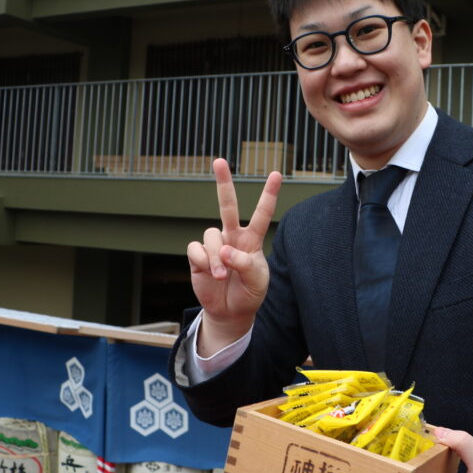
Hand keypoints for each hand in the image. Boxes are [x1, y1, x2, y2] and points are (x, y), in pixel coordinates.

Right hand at [187, 158, 281, 355]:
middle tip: (219, 160)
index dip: (269, 194)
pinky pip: (196, 249)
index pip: (262, 213)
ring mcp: (214, 245)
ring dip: (217, 257)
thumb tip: (226, 250)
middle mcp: (232, 236)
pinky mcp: (197, 256)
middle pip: (227, 205)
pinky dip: (204, 262)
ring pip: (211, 235)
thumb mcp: (257, 280)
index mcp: (252, 239)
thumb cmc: (249, 292)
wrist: (230, 311)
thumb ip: (245, 263)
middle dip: (223, 183)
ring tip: (222, 275)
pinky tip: (210, 274)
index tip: (277, 174)